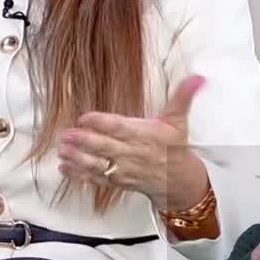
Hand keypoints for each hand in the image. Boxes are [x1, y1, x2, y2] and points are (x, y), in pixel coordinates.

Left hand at [56, 75, 208, 210]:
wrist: (179, 182)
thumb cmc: (173, 147)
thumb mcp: (177, 121)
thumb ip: (182, 97)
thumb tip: (197, 78)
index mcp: (145, 136)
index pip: (121, 128)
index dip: (102, 123)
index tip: (85, 117)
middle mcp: (133, 153)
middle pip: (106, 147)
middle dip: (85, 141)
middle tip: (66, 134)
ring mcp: (124, 169)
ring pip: (98, 164)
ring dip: (78, 158)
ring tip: (62, 150)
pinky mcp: (117, 181)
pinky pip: (96, 179)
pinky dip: (79, 175)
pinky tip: (64, 168)